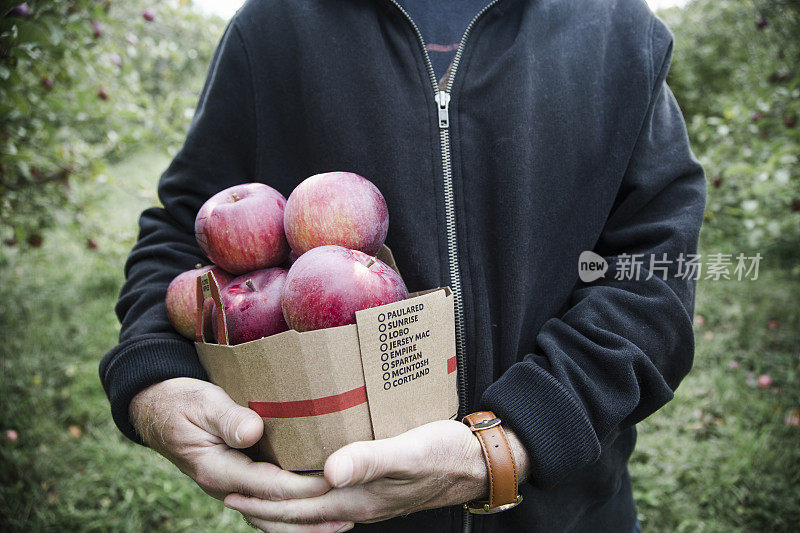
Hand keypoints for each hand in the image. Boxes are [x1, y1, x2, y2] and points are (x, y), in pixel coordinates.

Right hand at [129, 378, 346, 529]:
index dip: (303, 487)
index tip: (333, 482)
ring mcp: (232, 488)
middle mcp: (227, 487)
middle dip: (312, 517)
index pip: (269, 486)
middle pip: (274, 513)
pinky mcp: (239, 482)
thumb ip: (227, 419)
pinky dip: (291, 513)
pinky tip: (316, 511)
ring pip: (272, 517)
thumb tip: (252, 432)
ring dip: (305, 524)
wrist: (156, 408)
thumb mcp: (202, 403)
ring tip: (342, 522)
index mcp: (218, 470)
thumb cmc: (182, 401)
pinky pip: (267, 506)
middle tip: (350, 514)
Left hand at [224, 420, 530, 529]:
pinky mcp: (375, 492)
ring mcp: (366, 502)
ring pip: (311, 510)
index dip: (262, 495)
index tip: (230, 484)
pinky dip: (306, 499)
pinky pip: (328, 502)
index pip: (296, 502)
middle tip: (228, 490)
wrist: (476, 464)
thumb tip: (328, 472)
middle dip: (261, 503)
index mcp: (356, 497)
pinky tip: (307, 485)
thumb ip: (369, 460)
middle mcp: (355, 506)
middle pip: (297, 512)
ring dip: (281, 505)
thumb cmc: (444, 453)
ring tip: (256, 492)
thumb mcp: (408, 452)